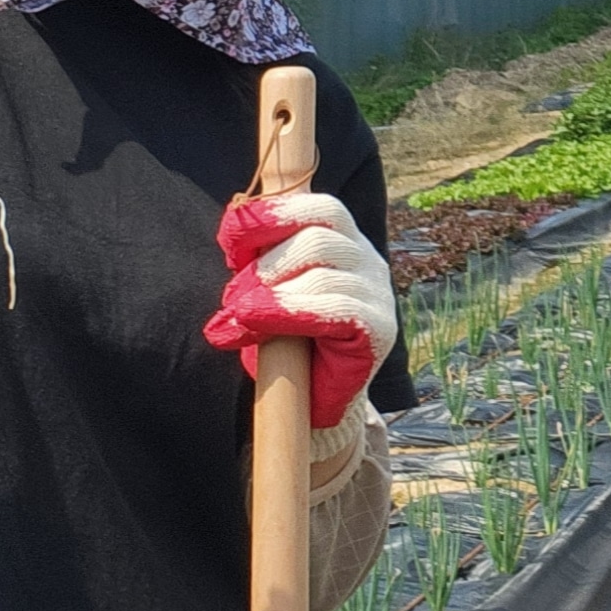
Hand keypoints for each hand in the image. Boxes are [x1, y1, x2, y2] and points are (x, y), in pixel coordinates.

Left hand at [202, 189, 399, 430]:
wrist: (312, 402)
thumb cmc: (286, 340)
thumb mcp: (265, 290)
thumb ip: (258, 258)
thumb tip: (233, 227)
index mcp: (343, 241)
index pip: (320, 208)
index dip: (273, 216)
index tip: (230, 243)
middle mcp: (367, 261)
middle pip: (318, 238)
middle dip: (265, 267)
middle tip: (230, 300)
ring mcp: (379, 294)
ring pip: (322, 275)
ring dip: (268, 296)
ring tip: (235, 321)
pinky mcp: (380, 329)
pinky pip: (337, 310)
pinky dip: (288, 313)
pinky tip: (255, 324)